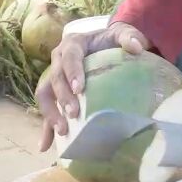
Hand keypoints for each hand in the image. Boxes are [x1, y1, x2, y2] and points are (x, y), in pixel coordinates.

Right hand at [36, 22, 150, 151]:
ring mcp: (56, 77)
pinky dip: (46, 128)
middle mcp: (59, 59)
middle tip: (74, 114)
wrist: (106, 45)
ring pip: (45, 95)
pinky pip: (48, 110)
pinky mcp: (57, 93)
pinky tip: (46, 146)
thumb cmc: (113, 41)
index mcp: (73, 44)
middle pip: (54, 78)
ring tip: (63, 131)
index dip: (72, 72)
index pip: (69, 57)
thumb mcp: (122, 34)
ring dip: (50, 114)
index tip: (79, 89)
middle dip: (62, 97)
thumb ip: (129, 37)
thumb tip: (137, 47)